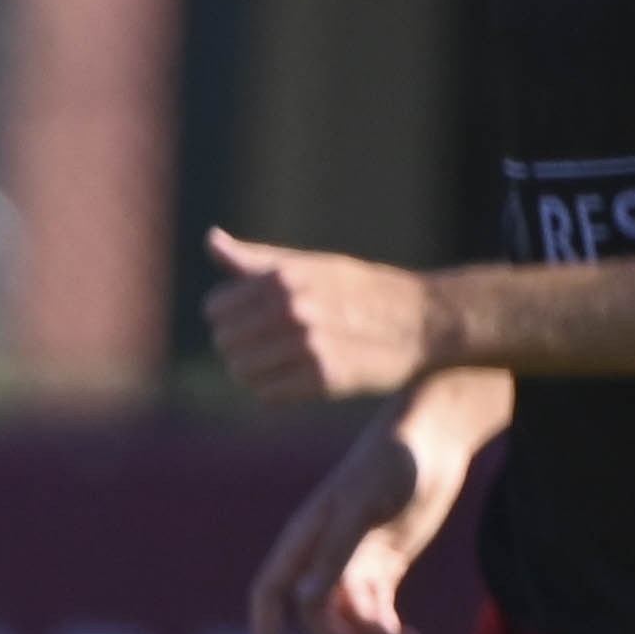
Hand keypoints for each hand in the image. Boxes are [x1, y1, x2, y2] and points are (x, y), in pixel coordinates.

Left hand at [203, 228, 439, 403]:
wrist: (423, 322)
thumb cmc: (359, 291)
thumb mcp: (310, 265)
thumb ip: (255, 260)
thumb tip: (211, 240)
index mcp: (284, 278)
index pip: (215, 308)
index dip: (229, 316)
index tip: (254, 320)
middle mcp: (293, 309)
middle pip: (225, 342)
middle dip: (240, 345)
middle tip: (272, 344)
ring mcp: (308, 344)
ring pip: (240, 371)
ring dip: (255, 371)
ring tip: (283, 361)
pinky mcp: (324, 378)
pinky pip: (267, 394)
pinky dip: (275, 389)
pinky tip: (298, 377)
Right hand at [246, 377, 495, 633]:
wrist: (434, 435)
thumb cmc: (393, 461)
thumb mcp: (363, 505)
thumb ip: (335, 553)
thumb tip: (305, 604)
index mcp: (305, 538)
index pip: (270, 594)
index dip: (266, 631)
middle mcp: (322, 555)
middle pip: (316, 617)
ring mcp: (353, 562)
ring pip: (350, 619)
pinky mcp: (385, 565)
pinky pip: (378, 611)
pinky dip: (391, 631)